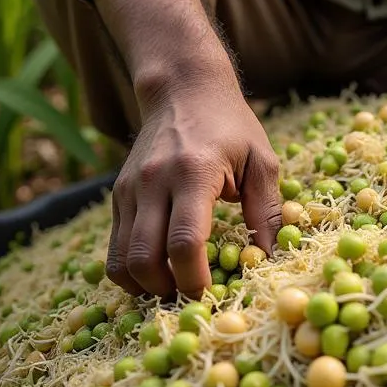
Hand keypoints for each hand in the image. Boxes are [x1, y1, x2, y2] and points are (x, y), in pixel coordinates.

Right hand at [106, 65, 281, 298]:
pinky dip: (132, 270)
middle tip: (193, 297)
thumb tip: (271, 259)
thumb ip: (267, 211)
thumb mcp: (261, 160)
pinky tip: (158, 271)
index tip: (213, 293)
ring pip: (121, 260)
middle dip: (168, 291)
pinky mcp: (118, 195)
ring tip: (175, 288)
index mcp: (194, 172)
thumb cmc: (231, 124)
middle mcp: (154, 182)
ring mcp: (130, 189)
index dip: (196, 279)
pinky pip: (115, 248)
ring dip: (146, 286)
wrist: (184, 88)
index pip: (185, 242)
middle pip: (145, 259)